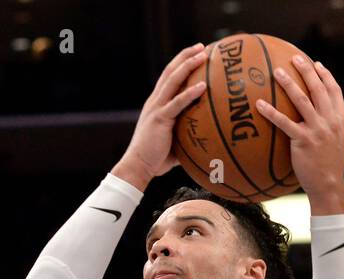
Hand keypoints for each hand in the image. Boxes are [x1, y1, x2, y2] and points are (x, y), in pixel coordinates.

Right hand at [114, 43, 208, 188]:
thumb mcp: (174, 142)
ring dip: (189, 65)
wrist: (137, 166)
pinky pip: (178, 103)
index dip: (181, 64)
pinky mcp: (160, 119)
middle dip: (186, 56)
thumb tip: (206, 140)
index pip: (168, 78)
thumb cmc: (156, 159)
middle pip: (170, 71)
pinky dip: (190, 93)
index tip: (195, 55)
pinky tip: (203, 86)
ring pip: (173, 80)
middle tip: (202, 47)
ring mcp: (157, 108)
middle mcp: (155, 101)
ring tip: (203, 55)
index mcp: (156, 104)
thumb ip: (186, 135)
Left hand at [254, 56, 343, 206]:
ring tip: (276, 72)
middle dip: (306, 70)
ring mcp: (318, 130)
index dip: (325, 75)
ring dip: (288, 83)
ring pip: (302, 100)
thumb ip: (333, 126)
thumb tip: (323, 116)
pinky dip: (271, 112)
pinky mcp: (303, 141)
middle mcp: (331, 121)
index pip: (335, 91)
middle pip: (318, 89)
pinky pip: (284, 122)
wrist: (328, 185)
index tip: (316, 64)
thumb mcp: (339, 143)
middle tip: (294, 57)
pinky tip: (259, 104)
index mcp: (341, 119)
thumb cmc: (330, 166)